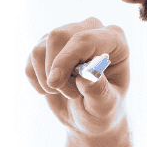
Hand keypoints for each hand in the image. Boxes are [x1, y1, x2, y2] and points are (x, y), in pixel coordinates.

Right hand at [24, 17, 129, 136]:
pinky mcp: (48, 45)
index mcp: (114, 40)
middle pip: (58, 36)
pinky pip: (31, 59)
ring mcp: (67, 35)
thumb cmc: (103, 110)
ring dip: (46, 78)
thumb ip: (99, 91)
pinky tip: (53, 89)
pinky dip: (36, 79)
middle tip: (69, 94)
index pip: (85, 38)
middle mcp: (91, 30)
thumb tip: (86, 76)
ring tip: (64, 92)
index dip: (66, 58)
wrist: (88, 117)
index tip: (55, 82)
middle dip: (55, 70)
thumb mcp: (105, 107)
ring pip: (40, 49)